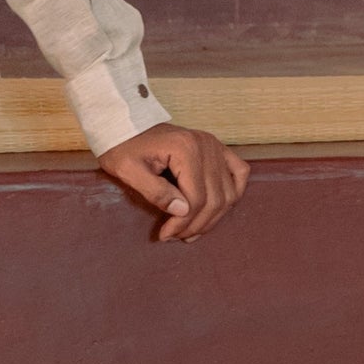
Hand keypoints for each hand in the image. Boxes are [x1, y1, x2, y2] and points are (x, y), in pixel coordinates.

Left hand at [97, 122, 250, 241]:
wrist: (127, 126)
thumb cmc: (124, 148)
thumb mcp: (129, 171)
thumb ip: (155, 192)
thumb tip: (183, 211)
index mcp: (186, 149)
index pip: (196, 198)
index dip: (183, 223)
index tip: (166, 236)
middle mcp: (207, 146)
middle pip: (216, 199)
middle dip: (196, 224)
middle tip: (176, 236)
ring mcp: (216, 146)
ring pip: (229, 193)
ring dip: (213, 217)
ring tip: (191, 231)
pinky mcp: (219, 148)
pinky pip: (239, 173)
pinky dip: (233, 194)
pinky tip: (216, 210)